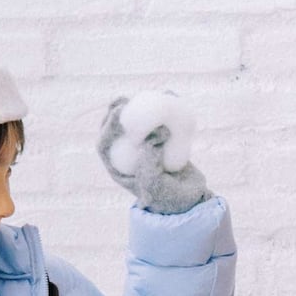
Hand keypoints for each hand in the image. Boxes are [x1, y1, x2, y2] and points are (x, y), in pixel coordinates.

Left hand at [97, 92, 211, 214]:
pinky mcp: (161, 140)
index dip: (108, 125)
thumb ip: (150, 162)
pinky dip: (163, 108)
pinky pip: (158, 121)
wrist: (191, 201)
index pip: (105, 143)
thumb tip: (154, 134)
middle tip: (128, 100)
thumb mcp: (155, 184)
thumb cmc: (168, 198)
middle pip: (116, 129)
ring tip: (150, 94)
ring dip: (140, 105)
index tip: (121, 111)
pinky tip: (172, 96)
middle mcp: (128, 156)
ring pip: (136, 121)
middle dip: (117, 110)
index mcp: (118, 168)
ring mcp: (144, 146)